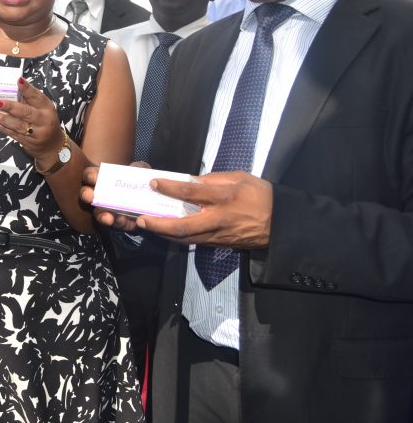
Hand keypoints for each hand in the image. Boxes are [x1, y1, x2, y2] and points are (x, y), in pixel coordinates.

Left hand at [0, 77, 62, 160]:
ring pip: (18, 125)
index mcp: (47, 108)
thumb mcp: (43, 109)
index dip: (28, 89)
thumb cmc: (45, 122)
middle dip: (10, 107)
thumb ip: (30, 100)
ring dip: (3, 119)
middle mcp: (43, 120)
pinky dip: (2, 128)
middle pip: (26, 112)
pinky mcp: (27, 142)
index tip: (18, 81)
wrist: (52, 146)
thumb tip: (12, 88)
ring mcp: (35, 133)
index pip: (37, 97)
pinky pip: (13, 134)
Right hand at [84, 162, 149, 232]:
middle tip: (90, 197)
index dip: (90, 176)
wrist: (151, 202)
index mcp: (103, 179)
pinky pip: (116, 224)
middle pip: (87, 194)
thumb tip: (135, 167)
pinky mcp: (119, 223)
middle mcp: (101, 195)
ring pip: (99, 213)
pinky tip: (122, 219)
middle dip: (87, 195)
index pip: (91, 175)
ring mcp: (108, 210)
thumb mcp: (142, 171)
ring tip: (108, 217)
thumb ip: (139, 167)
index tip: (93, 178)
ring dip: (101, 215)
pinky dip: (119, 222)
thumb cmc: (141, 182)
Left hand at [136, 171, 273, 249]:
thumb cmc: (261, 195)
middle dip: (158, 224)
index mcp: (224, 198)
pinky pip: (194, 242)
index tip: (154, 183)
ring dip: (163, 234)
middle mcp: (218, 219)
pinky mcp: (220, 244)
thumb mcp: (239, 178)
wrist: (281, 223)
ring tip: (147, 226)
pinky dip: (177, 238)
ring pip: (185, 239)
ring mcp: (218, 235)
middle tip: (141, 219)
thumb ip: (213, 179)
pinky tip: (166, 232)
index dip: (170, 188)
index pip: (190, 193)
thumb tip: (190, 181)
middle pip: (182, 226)